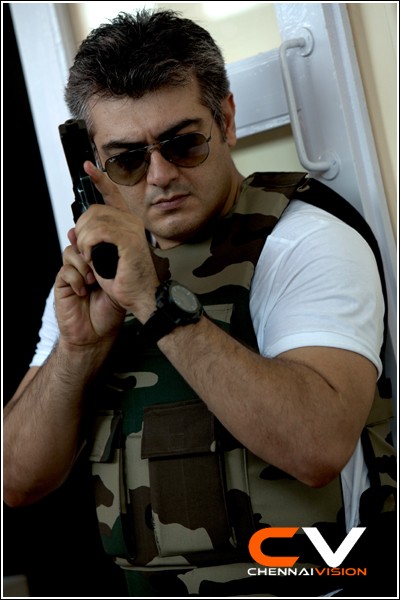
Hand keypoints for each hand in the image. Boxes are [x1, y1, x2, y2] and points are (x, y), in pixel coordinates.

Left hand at [59, 162, 158, 338]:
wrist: (145, 297)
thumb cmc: (129, 281)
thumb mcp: (106, 257)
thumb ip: (93, 241)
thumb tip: (74, 231)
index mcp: (130, 223)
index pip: (113, 195)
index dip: (100, 180)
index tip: (88, 167)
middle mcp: (133, 221)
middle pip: (94, 210)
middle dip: (82, 231)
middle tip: (85, 250)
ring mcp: (132, 229)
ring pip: (93, 221)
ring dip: (84, 242)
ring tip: (90, 257)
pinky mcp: (128, 239)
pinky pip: (97, 232)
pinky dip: (88, 245)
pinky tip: (92, 257)